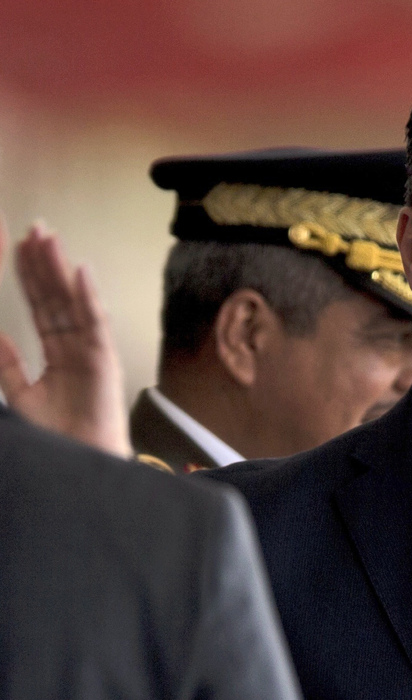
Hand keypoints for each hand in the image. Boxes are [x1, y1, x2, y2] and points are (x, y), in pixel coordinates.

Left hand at [0, 220, 131, 456]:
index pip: (40, 306)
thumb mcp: (20, 393)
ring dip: (61, 269)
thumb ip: (8, 363)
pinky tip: (79, 271)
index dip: (27, 276)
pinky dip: (88, 296)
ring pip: (73, 302)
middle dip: (43, 263)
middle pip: (56, 297)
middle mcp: (76, 346)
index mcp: (57, 353)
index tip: (14, 246)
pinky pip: (96, 322)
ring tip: (47, 238)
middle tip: (32, 229)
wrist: (81, 460)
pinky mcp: (104, 358)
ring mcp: (92, 350)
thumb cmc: (60, 435)